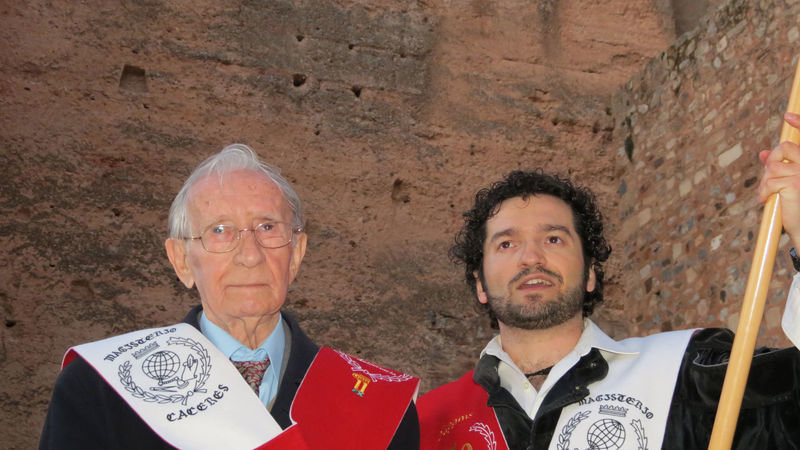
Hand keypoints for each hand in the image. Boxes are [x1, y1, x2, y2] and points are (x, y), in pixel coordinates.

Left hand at [758, 112, 799, 247]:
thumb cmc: (798, 208)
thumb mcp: (789, 184)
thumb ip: (781, 166)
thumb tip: (764, 153)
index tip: (788, 115)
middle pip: (785, 148)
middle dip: (772, 162)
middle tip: (768, 181)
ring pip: (773, 166)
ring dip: (765, 180)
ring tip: (767, 193)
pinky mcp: (794, 184)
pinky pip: (769, 180)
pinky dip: (763, 191)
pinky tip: (765, 200)